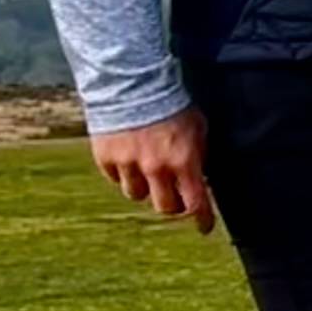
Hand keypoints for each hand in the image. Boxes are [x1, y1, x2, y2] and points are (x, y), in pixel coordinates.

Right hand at [91, 108, 214, 232]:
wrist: (134, 82)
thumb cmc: (173, 104)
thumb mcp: (198, 129)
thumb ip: (197, 156)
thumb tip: (198, 177)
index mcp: (183, 162)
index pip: (196, 203)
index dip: (202, 219)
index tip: (205, 228)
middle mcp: (156, 169)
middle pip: (165, 207)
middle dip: (172, 204)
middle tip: (175, 195)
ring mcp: (129, 165)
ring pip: (137, 195)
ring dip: (145, 188)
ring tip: (148, 169)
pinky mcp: (106, 158)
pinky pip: (116, 179)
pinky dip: (124, 174)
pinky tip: (129, 157)